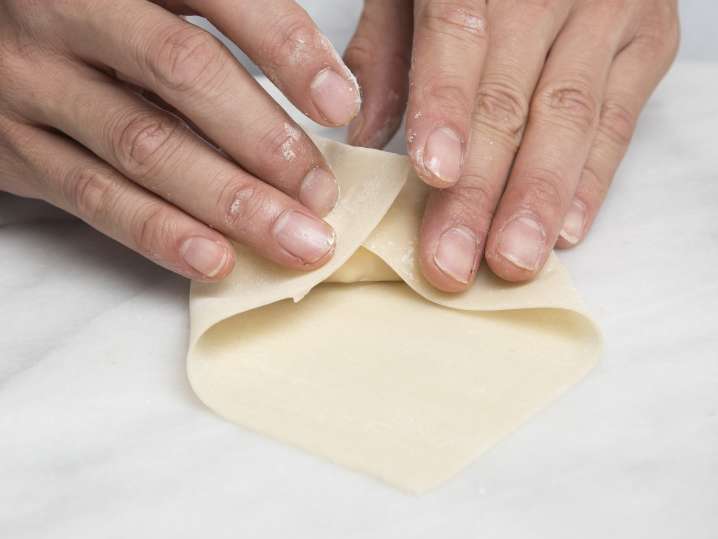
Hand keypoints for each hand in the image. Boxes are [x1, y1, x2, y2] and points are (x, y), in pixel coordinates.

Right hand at [0, 0, 361, 280]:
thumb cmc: (95, 19)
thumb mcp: (151, 2)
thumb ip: (224, 23)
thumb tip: (323, 90)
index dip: (286, 49)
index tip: (341, 104)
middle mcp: (68, 11)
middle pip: (182, 73)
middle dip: (263, 140)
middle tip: (320, 194)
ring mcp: (33, 80)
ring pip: (144, 145)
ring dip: (229, 202)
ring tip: (293, 239)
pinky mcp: (14, 148)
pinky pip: (93, 196)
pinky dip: (160, 232)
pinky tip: (216, 258)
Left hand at [345, 0, 678, 290]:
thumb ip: (386, 51)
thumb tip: (359, 136)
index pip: (457, 36)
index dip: (444, 107)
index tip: (433, 175)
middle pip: (509, 98)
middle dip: (480, 189)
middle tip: (453, 261)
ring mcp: (607, 12)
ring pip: (570, 117)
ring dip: (538, 200)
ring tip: (512, 262)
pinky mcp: (648, 41)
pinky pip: (620, 121)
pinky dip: (591, 181)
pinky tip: (565, 232)